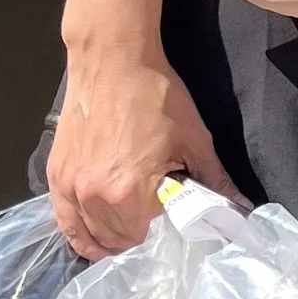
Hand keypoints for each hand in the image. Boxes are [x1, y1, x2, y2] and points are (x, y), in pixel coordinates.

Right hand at [45, 50, 244, 260]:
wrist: (113, 61)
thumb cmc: (155, 95)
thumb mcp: (194, 139)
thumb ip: (215, 181)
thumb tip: (241, 209)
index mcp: (130, 192)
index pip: (143, 234)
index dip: (158, 220)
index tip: (165, 203)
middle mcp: (94, 196)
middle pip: (115, 238)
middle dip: (134, 227)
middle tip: (147, 203)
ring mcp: (70, 186)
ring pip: (90, 234)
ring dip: (108, 235)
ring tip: (124, 222)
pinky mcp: (56, 175)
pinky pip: (64, 221)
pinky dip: (78, 232)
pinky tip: (90, 238)